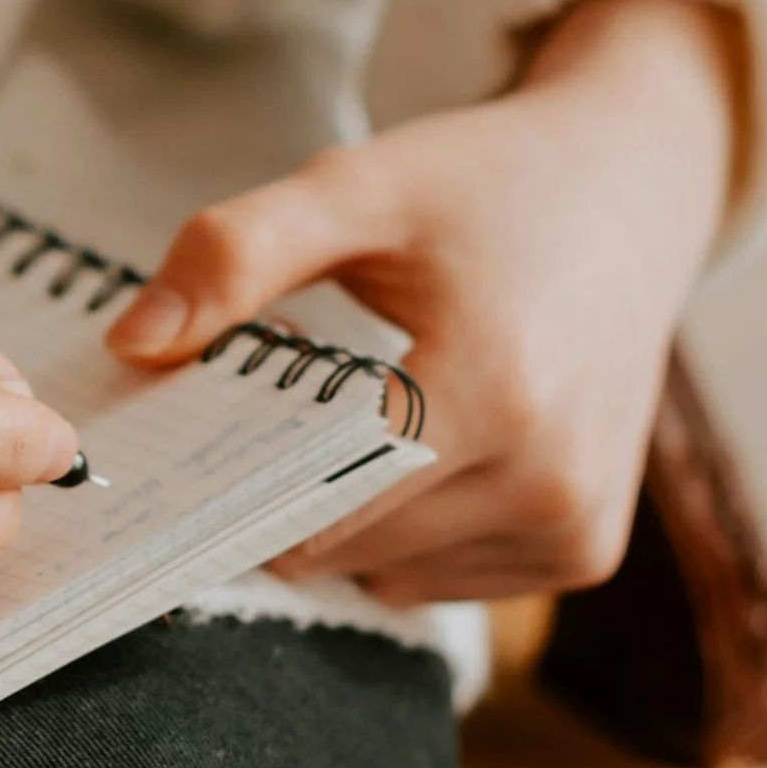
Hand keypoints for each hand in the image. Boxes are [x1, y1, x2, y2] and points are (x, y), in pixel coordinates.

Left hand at [104, 0, 744, 605]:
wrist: (635, 191)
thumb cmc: (487, 185)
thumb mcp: (359, 186)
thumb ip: (237, 255)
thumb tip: (131, 343)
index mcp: (495, 389)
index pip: (311, 499)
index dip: (232, 473)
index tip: (194, 432)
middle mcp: (547, 478)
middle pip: (337, 546)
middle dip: (283, 486)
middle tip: (291, 394)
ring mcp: (572, 526)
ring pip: (382, 574)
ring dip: (347, 515)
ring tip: (377, 405)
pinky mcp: (585, 551)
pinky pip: (438, 581)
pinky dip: (408, 532)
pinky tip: (433, 443)